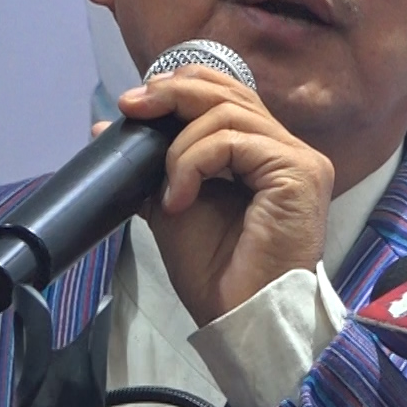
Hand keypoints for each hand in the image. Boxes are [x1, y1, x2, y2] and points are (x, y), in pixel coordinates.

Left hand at [112, 65, 334, 326]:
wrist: (237, 318)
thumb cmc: (216, 272)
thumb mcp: (172, 203)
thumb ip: (151, 163)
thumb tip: (108, 127)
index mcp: (263, 152)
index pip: (224, 95)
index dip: (177, 88)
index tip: (131, 106)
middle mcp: (287, 149)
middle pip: (227, 91)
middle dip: (171, 94)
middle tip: (131, 109)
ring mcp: (297, 159)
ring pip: (226, 114)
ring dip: (179, 148)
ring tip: (166, 191)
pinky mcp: (299, 173)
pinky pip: (234, 142)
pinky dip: (193, 164)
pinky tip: (179, 199)